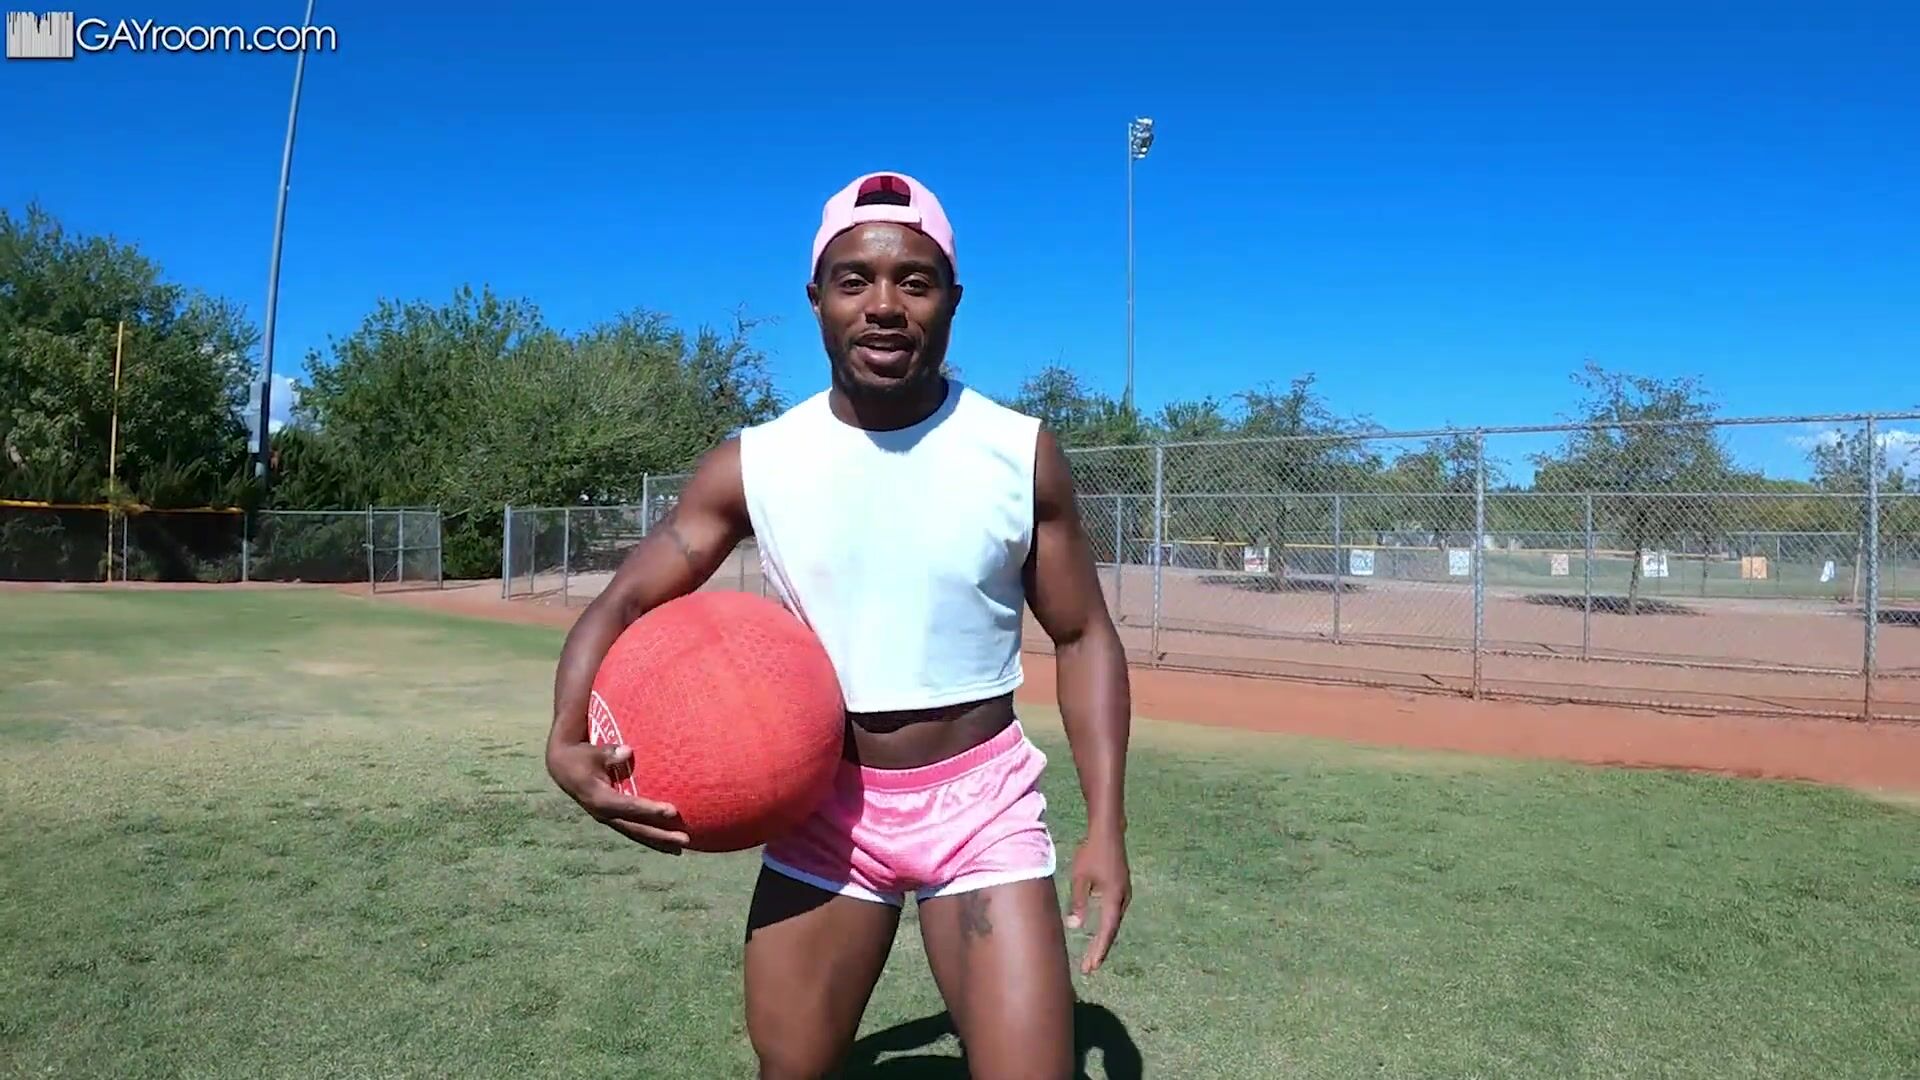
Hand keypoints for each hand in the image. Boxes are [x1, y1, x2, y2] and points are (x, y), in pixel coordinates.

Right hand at [546, 739, 689, 854]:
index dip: (650, 810)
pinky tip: (666, 842)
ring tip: (680, 848)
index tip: (673, 811)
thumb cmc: (581, 756)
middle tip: (684, 840)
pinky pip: (632, 829)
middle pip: (635, 828)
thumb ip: (610, 754)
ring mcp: (606, 818)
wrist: (562, 767)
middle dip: (660, 835)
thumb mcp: (593, 752)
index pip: (629, 806)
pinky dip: (648, 836)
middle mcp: (603, 813)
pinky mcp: (610, 817)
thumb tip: (628, 751)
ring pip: (634, 833)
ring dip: (657, 841)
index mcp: (599, 798)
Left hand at [1064, 827, 1130, 973]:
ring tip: (1092, 955)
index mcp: (1114, 898)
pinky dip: (1106, 926)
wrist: (1108, 832)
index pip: (1107, 931)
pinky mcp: (1121, 888)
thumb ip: (1078, 902)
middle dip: (1100, 950)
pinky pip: (1114, 913)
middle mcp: (1123, 899)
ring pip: (1113, 922)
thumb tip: (1075, 927)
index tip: (1091, 967)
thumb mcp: (1080, 878)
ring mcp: (1124, 893)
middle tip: (1088, 968)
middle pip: (1111, 930)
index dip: (1098, 951)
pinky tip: (1099, 932)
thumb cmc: (1091, 852)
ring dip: (1103, 939)